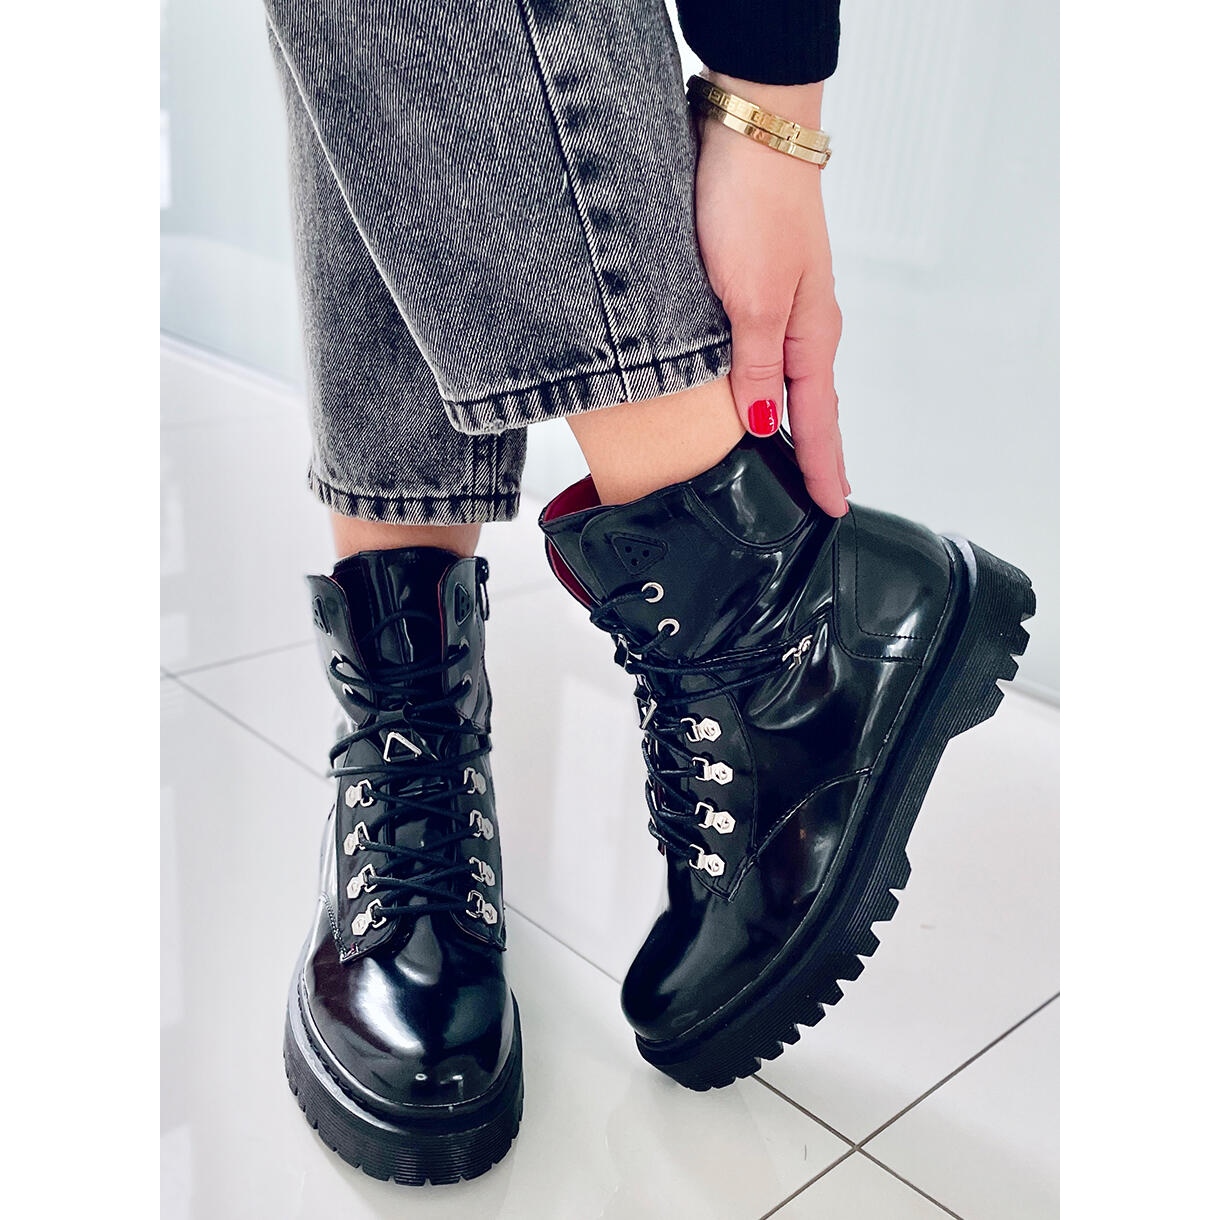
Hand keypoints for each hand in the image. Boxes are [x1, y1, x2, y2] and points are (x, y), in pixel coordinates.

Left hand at [694, 73, 848, 516]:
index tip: (832, 508)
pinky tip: (756, 394)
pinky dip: (768, 384)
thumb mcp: (752, 299)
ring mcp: (784, 303)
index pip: (817, 420)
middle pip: (811, 405)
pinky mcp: (759, 283)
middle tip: (818, 496)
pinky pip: (769, 353)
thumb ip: (755, 365)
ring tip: (789, 460)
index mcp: (810, 334)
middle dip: (815, 453)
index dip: (823, 467)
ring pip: (789, 379)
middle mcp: (803, 324)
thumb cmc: (754, 207)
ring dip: (791, 421)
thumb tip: (762, 423)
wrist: (749, 132)